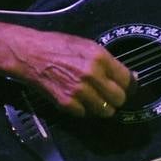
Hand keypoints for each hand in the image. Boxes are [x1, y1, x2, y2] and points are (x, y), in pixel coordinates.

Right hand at [0, 19, 133, 116]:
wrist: (30, 54)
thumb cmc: (57, 46)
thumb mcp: (86, 46)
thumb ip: (108, 62)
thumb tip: (130, 76)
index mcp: (99, 57)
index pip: (127, 80)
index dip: (127, 85)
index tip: (124, 87)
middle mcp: (92, 75)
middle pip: (119, 99)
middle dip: (115, 98)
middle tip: (107, 94)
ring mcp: (80, 91)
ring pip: (106, 111)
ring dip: (102, 106)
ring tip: (93, 98)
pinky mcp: (67, 103)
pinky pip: (86, 114)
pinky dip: (84, 110)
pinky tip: (78, 99)